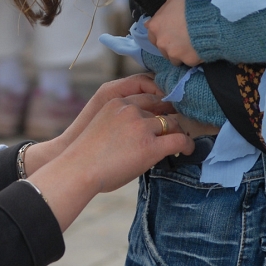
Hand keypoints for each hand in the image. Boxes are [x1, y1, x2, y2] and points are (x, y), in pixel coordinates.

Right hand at [27, 96, 193, 230]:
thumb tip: (138, 134)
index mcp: (116, 102)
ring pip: (171, 123)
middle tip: (178, 126)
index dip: (159, 104)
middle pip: (161, 107)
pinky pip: (179, 140)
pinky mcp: (150, 145)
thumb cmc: (85, 156)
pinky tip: (187, 150)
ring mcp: (141, 126)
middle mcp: (130, 109)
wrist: (78, 170)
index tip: (165, 113)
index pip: (146, 95)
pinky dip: (187, 144)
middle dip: (171, 115)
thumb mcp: (100, 126)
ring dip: (178, 131)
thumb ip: (119, 122)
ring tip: (183, 140)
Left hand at [146, 0, 200, 66]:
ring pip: (172, 57)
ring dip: (179, 53)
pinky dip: (191, 57)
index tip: (169, 32)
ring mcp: (172, 53)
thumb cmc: (191, 9)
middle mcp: (161, 42)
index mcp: (155, 27)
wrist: (209, 23)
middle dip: (169, 45)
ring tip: (190, 45)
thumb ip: (163, 10)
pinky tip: (197, 50)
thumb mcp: (174, 1)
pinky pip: (187, 61)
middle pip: (161, 48)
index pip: (151, 34)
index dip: (161, 33)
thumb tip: (154, 18)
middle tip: (180, 39)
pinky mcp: (186, 61)